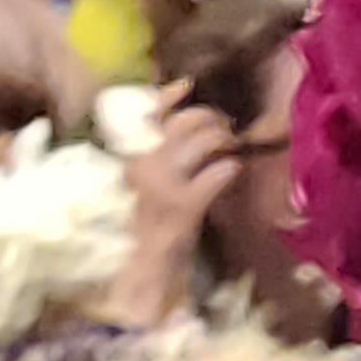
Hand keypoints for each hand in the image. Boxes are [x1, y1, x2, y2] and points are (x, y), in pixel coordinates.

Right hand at [111, 102, 241, 319]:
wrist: (137, 275)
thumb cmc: (142, 231)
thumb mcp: (142, 187)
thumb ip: (156, 156)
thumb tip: (184, 126)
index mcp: (129, 159)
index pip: (147, 114)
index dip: (169, 95)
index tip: (187, 86)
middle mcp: (143, 165)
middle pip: (184, 122)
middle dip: (210, 119)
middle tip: (224, 130)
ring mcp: (163, 184)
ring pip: (203, 141)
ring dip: (224, 140)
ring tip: (231, 150)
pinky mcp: (183, 205)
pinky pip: (217, 172)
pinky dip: (229, 169)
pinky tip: (231, 174)